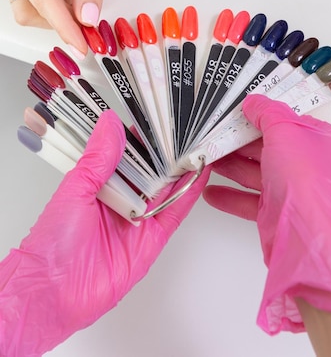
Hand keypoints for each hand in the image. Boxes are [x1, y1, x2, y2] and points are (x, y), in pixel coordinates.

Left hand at [0, 110, 209, 356]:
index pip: (126, 152)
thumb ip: (98, 158)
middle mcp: (121, 199)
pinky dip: (188, 194)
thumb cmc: (53, 242)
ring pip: (166, 187)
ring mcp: (139, 219)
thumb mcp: (76, 189)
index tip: (157, 114)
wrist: (53, 294)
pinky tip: (199, 174)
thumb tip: (111, 122)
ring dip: (182, 167)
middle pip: (150, 168)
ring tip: (199, 142)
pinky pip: (174, 213)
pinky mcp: (152, 239)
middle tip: (187, 124)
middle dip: (167, 149)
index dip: (142, 135)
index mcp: (99, 184)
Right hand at [204, 96, 330, 333]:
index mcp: (320, 140)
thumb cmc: (303, 177)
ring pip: (256, 172)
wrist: (307, 238)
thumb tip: (253, 102)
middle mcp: (308, 165)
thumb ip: (267, 112)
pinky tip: (208, 190)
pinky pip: (249, 199)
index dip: (264, 113)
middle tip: (211, 131)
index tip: (237, 107)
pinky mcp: (276, 213)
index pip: (289, 120)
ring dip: (230, 164)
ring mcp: (292, 191)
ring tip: (204, 156)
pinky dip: (229, 195)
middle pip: (269, 146)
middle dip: (239, 140)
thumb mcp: (285, 130)